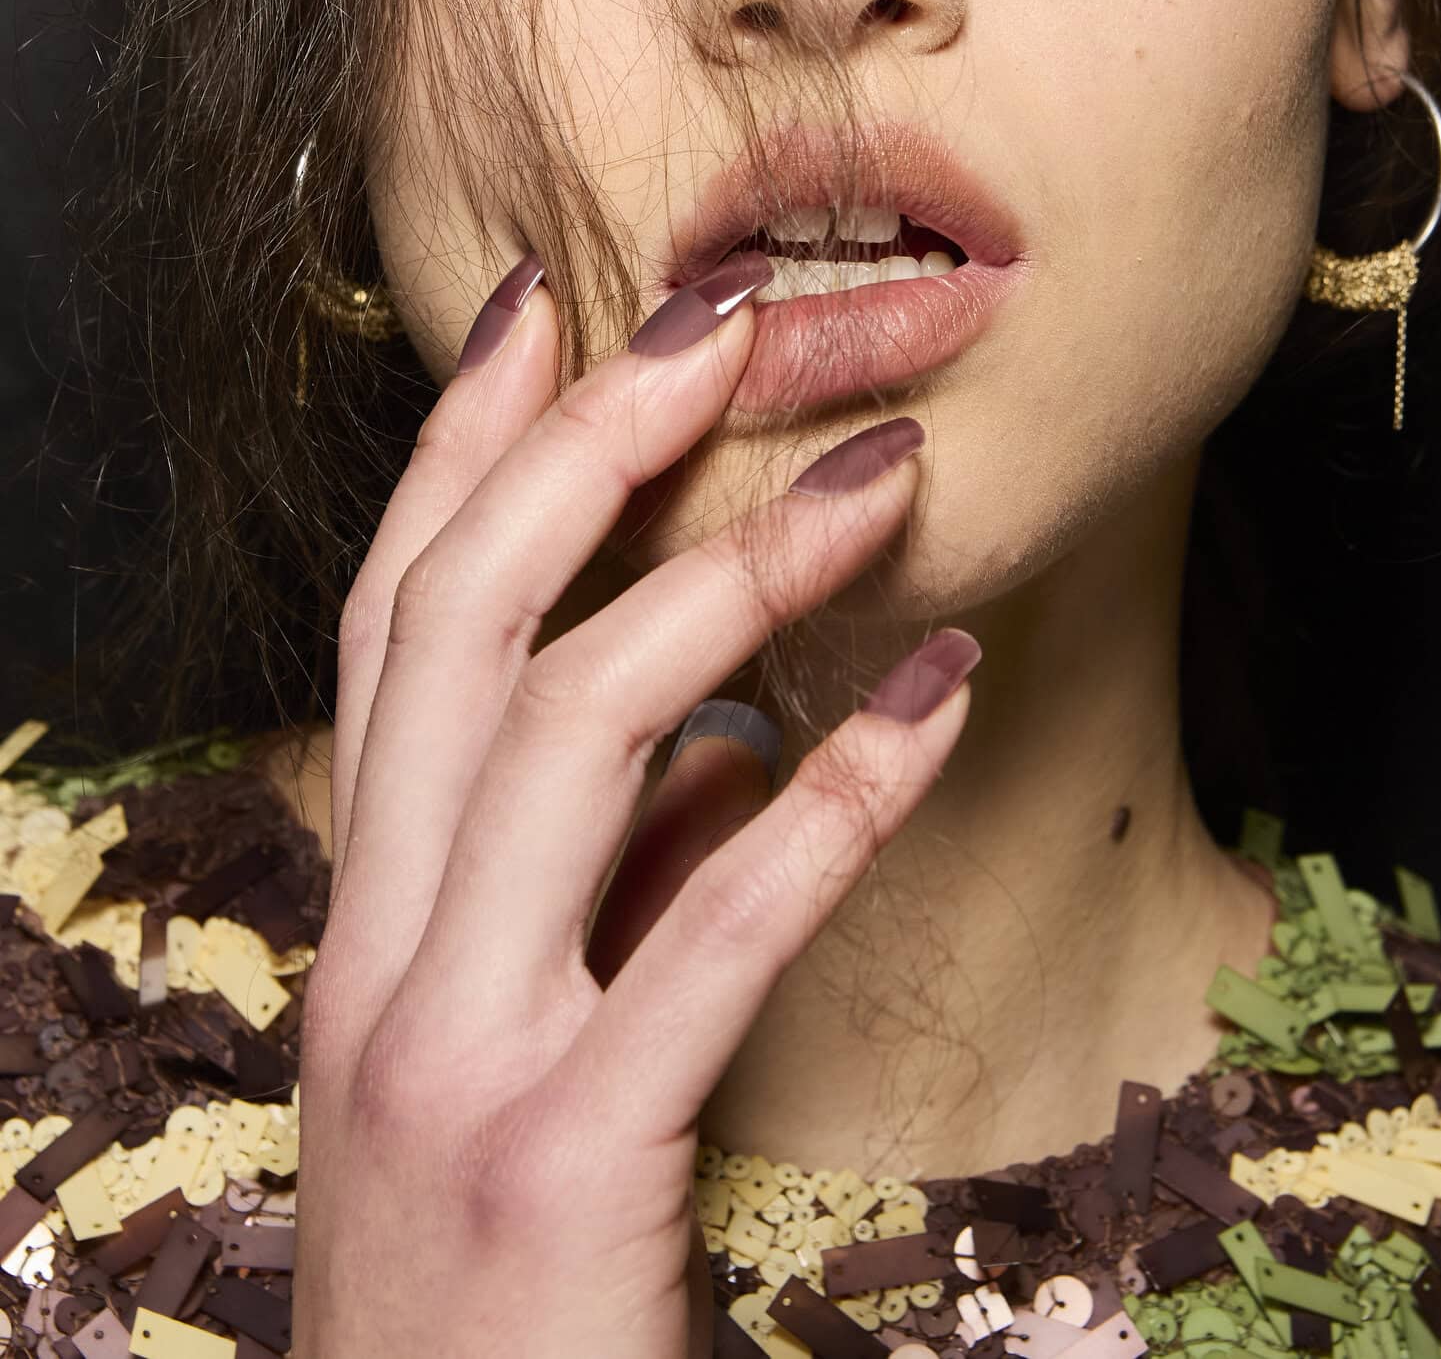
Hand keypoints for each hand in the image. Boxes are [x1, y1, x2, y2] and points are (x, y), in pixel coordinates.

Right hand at [293, 252, 979, 1355]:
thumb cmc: (501, 1306)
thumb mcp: (518, 1079)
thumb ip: (601, 909)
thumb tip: (727, 759)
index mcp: (367, 932)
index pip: (391, 631)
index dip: (459, 455)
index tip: (549, 308)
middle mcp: (378, 966)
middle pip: (462, 628)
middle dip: (587, 447)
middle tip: (716, 317)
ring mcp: (451, 1058)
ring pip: (573, 727)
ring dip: (737, 572)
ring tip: (881, 475)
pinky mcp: (560, 1158)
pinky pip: (714, 919)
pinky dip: (843, 785)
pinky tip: (946, 696)